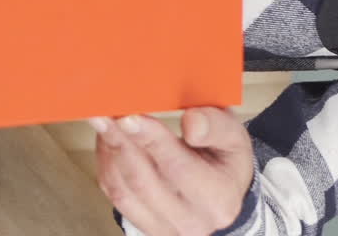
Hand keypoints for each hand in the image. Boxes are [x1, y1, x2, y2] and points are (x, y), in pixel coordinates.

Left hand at [89, 107, 254, 234]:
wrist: (225, 197)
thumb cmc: (227, 161)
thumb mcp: (235, 138)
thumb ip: (216, 126)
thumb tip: (191, 122)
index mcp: (218, 198)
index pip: (178, 168)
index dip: (152, 141)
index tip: (130, 117)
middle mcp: (190, 221)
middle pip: (144, 181)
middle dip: (121, 144)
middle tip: (104, 114)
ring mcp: (165, 228)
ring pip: (124, 191)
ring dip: (109, 153)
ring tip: (102, 122)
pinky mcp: (145, 226)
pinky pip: (117, 196)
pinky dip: (107, 166)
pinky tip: (107, 141)